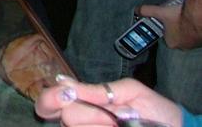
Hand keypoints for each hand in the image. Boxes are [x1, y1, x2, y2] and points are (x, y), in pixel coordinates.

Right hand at [36, 76, 183, 126]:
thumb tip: (63, 82)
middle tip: (112, 116)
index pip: (50, 103)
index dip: (49, 100)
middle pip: (67, 118)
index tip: (64, 96)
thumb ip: (98, 89)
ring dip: (100, 124)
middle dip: (89, 114)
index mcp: (84, 104)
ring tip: (120, 124)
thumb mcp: (129, 91)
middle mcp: (83, 122)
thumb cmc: (155, 110)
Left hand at [140, 0, 201, 49]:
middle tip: (173, 7)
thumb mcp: (160, 12)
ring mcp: (195, 40)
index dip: (162, 24)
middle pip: (175, 27)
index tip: (163, 15)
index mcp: (172, 43)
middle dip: (173, 14)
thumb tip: (138, 9)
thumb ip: (147, 11)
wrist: (200, 17)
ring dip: (182, 11)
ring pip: (186, 23)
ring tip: (181, 0)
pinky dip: (192, 12)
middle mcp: (185, 44)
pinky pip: (194, 21)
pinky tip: (188, 1)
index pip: (163, 34)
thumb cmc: (179, 18)